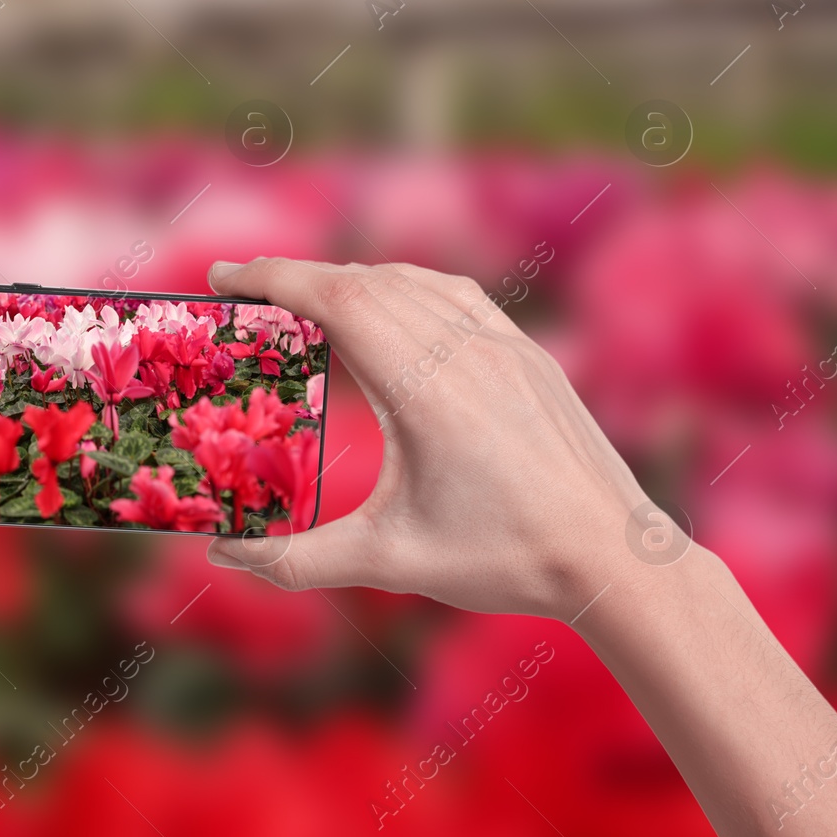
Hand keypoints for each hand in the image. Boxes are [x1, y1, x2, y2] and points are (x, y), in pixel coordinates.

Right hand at [204, 259, 651, 618]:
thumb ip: (295, 560)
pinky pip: (454, 294)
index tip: (222, 275)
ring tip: (304, 299)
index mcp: (425, 389)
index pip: (337, 299)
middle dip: (296, 276)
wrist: (614, 558)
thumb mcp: (388, 561)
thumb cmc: (504, 559)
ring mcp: (503, 345)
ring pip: (411, 280)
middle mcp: (464, 350)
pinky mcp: (528, 353)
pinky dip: (404, 286)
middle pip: (364, 281)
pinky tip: (389, 306)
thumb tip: (223, 554)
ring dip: (349, 278)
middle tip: (243, 290)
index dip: (272, 277)